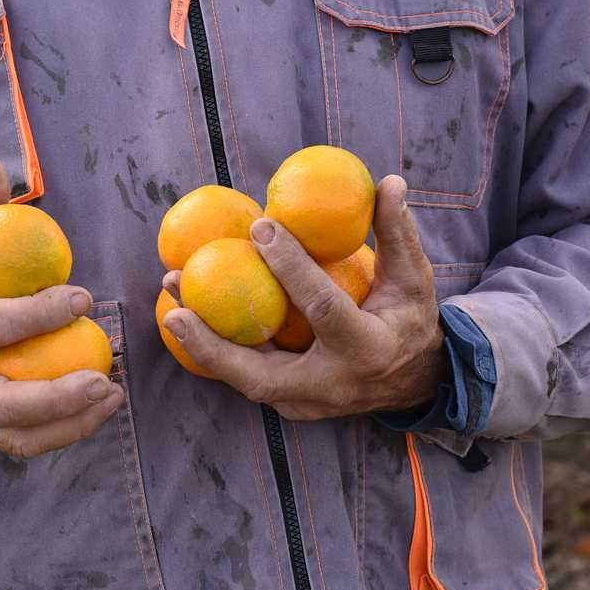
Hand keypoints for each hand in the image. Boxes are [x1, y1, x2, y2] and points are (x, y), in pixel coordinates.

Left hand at [162, 175, 445, 419]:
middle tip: (176, 305)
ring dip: (205, 346)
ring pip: (246, 382)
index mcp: (368, 348)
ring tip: (173, 305)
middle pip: (261, 374)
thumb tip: (389, 182)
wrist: (416, 382)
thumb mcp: (415, 278)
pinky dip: (220, 354)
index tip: (259, 226)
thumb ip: (398, 232)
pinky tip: (192, 320)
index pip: (322, 307)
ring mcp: (310, 404)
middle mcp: (333, 385)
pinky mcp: (293, 408)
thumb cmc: (411, 320)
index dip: (289, 267)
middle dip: (214, 343)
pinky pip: (250, 379)